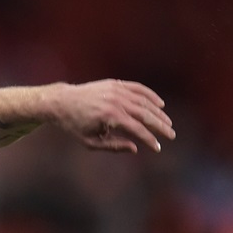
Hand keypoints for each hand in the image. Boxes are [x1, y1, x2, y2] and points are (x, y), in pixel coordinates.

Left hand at [52, 80, 174, 152]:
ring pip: (144, 101)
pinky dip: (150, 95)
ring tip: (168, 123)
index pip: (137, 129)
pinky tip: (160, 104)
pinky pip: (137, 88)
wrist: (61, 102)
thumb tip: (135, 148)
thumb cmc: (74, 126)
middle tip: (171, 135)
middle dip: (160, 126)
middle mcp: (115, 101)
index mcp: (109, 117)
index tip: (158, 148)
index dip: (149, 140)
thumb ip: (113, 146)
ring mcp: (116, 90)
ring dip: (158, 112)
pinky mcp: (115, 83)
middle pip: (145, 114)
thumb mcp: (90, 142)